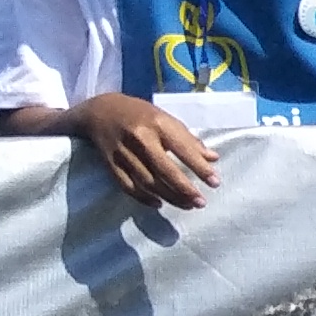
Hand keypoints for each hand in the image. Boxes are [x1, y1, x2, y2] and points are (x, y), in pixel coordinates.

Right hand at [70, 90, 219, 210]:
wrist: (99, 111)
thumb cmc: (140, 114)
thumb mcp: (165, 118)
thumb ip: (188, 139)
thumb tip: (213, 158)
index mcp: (158, 124)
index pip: (183, 149)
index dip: (200, 168)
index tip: (215, 183)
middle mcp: (140, 139)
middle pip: (164, 170)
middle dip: (185, 189)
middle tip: (201, 202)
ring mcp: (123, 152)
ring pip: (148, 181)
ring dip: (169, 196)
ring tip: (187, 205)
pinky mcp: (110, 164)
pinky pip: (128, 186)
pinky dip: (144, 197)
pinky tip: (159, 204)